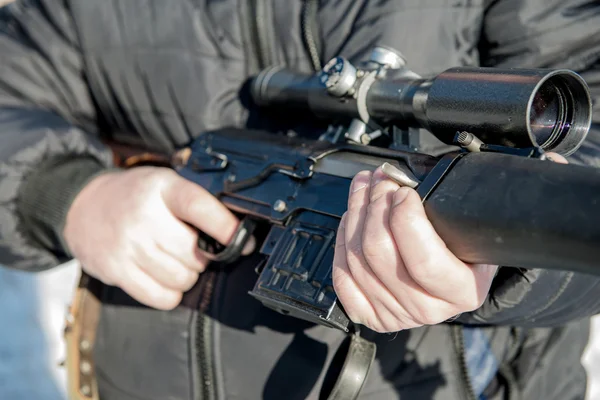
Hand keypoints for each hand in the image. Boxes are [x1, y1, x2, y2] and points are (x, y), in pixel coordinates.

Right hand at [63, 167, 254, 309]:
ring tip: (174, 260)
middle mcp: (144, 216)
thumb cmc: (134, 197)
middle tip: (192, 248)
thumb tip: (239, 233)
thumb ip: (196, 202)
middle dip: (203, 256)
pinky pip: (161, 297)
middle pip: (195, 253)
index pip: (199, 207)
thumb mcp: (164, 183)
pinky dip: (170, 293)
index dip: (226, 227)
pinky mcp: (116, 270)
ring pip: (182, 278)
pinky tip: (163, 277)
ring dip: (187, 275)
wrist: (81, 205)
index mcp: (162, 188)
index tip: (245, 241)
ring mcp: (128, 245)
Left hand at [332, 152, 566, 332]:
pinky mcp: (371, 312)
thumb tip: (539, 161)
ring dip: (354, 212)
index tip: (404, 188)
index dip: (405, 215)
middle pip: (379, 251)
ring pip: (356, 257)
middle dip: (375, 203)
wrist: (453, 282)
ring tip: (364, 186)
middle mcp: (428, 307)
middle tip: (380, 178)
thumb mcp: (481, 224)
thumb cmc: (466, 247)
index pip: (423, 257)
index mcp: (462, 289)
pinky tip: (351, 219)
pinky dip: (342, 241)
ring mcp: (396, 312)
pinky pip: (342, 278)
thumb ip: (489, 195)